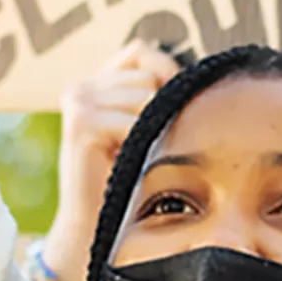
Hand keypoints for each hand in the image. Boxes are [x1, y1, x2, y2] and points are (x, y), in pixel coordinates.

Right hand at [46, 41, 183, 280]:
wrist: (97, 228)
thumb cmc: (133, 182)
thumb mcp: (148, 131)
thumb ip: (160, 97)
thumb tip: (204, 73)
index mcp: (98, 84)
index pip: (142, 52)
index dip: (164, 73)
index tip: (171, 111)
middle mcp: (82, 87)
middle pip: (148, 74)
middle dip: (158, 109)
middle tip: (144, 146)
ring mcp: (78, 101)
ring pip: (144, 94)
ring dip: (150, 128)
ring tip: (135, 155)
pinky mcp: (81, 123)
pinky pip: (133, 119)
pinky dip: (139, 142)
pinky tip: (126, 162)